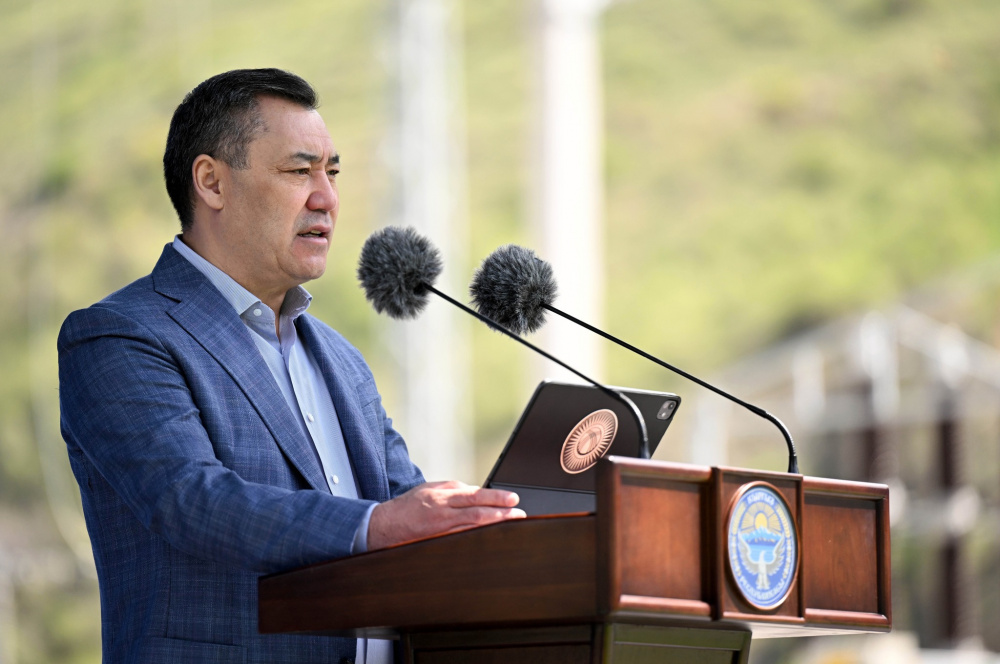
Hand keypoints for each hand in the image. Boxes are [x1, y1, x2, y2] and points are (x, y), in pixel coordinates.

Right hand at [367, 481, 525, 549]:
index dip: (495, 498)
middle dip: (501, 515)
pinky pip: (463, 542)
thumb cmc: (410, 505)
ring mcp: (441, 533)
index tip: (513, 499)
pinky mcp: (439, 545)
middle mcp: (442, 514)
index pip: (474, 496)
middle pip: (477, 514)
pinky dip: (479, 541)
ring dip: (494, 528)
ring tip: (513, 526)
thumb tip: (479, 492)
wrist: (384, 527)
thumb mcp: (432, 489)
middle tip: (520, 515)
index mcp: (441, 497)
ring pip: (473, 531)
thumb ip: (455, 489)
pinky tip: (492, 540)